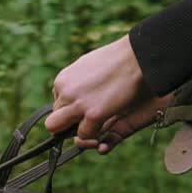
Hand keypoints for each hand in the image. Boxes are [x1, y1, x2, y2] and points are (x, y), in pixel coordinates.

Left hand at [45, 35, 172, 153]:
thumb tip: (75, 92)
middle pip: (53, 121)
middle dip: (68, 124)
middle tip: (86, 121)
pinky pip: (84, 136)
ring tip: (98, 121)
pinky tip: (107, 121)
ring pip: (63, 130)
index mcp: (63, 80)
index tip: (84, 109)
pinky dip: (94, 134)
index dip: (70, 110)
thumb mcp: (88, 66)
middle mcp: (65, 92)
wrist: (138, 57)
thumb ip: (77, 81)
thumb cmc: (119, 60)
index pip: (57, 105)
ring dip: (78, 130)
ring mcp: (77, 104)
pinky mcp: (93, 115)